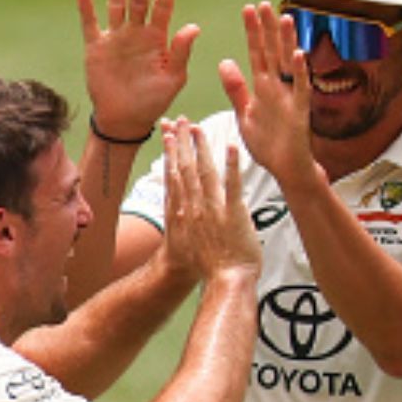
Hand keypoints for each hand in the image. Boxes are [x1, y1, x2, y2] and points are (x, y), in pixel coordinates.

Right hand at [78, 0, 199, 139]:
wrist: (126, 121)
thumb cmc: (154, 101)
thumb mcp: (174, 78)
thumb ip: (181, 52)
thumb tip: (194, 26)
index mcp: (158, 38)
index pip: (163, 6)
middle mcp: (137, 33)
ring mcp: (116, 38)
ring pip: (117, 4)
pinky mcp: (96, 48)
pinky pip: (90, 24)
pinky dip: (86, 8)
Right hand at [160, 118, 258, 281]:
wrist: (222, 280)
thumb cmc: (209, 265)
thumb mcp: (193, 239)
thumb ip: (194, 220)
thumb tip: (195, 210)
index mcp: (185, 211)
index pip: (175, 175)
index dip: (171, 153)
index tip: (168, 134)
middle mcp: (195, 207)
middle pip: (186, 169)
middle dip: (182, 143)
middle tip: (180, 121)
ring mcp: (213, 209)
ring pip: (205, 172)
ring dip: (201, 148)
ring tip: (198, 128)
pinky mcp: (233, 213)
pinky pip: (233, 185)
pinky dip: (232, 165)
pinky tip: (231, 146)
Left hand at [217, 2, 323, 191]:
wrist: (285, 168)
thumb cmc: (267, 143)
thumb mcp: (244, 113)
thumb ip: (236, 88)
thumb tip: (224, 62)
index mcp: (263, 87)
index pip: (256, 53)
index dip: (252, 32)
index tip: (248, 10)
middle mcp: (277, 87)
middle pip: (272, 52)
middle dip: (267, 28)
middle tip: (263, 4)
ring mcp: (290, 97)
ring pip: (288, 64)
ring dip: (286, 42)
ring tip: (283, 18)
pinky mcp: (300, 111)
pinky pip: (301, 89)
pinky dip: (301, 73)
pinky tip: (299, 55)